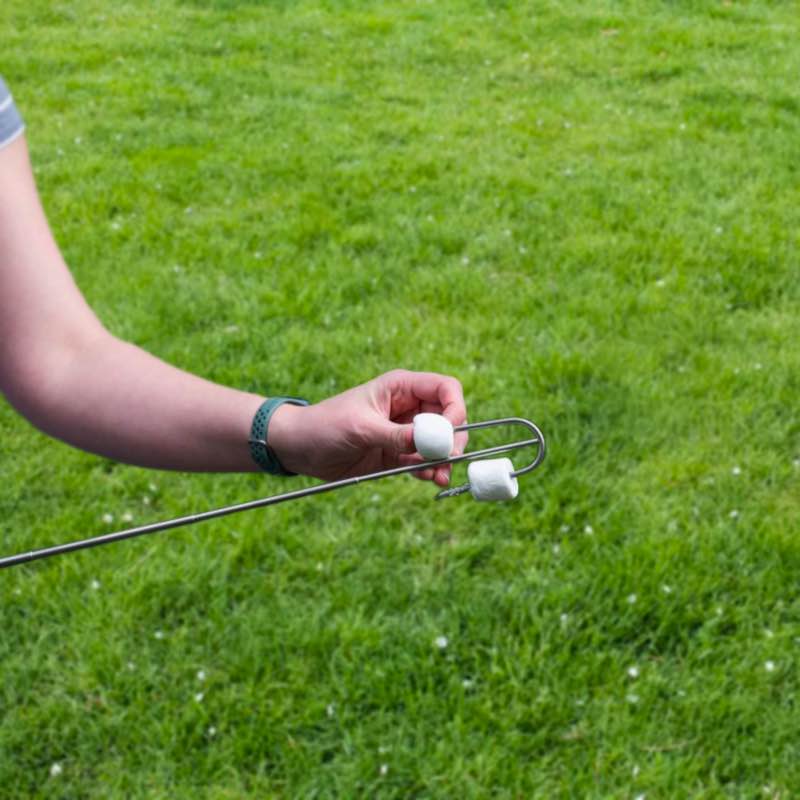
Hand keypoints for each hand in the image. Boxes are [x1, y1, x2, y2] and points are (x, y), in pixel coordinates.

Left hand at [268, 369, 467, 485]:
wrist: (299, 448)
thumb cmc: (324, 425)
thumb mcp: (361, 428)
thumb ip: (396, 435)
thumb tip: (430, 442)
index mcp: (401, 387)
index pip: (445, 389)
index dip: (455, 408)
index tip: (450, 432)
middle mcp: (408, 407)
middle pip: (449, 418)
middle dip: (453, 439)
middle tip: (448, 458)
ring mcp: (405, 432)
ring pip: (440, 443)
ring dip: (445, 459)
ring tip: (440, 475)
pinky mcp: (398, 454)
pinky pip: (425, 461)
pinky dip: (431, 469)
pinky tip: (431, 478)